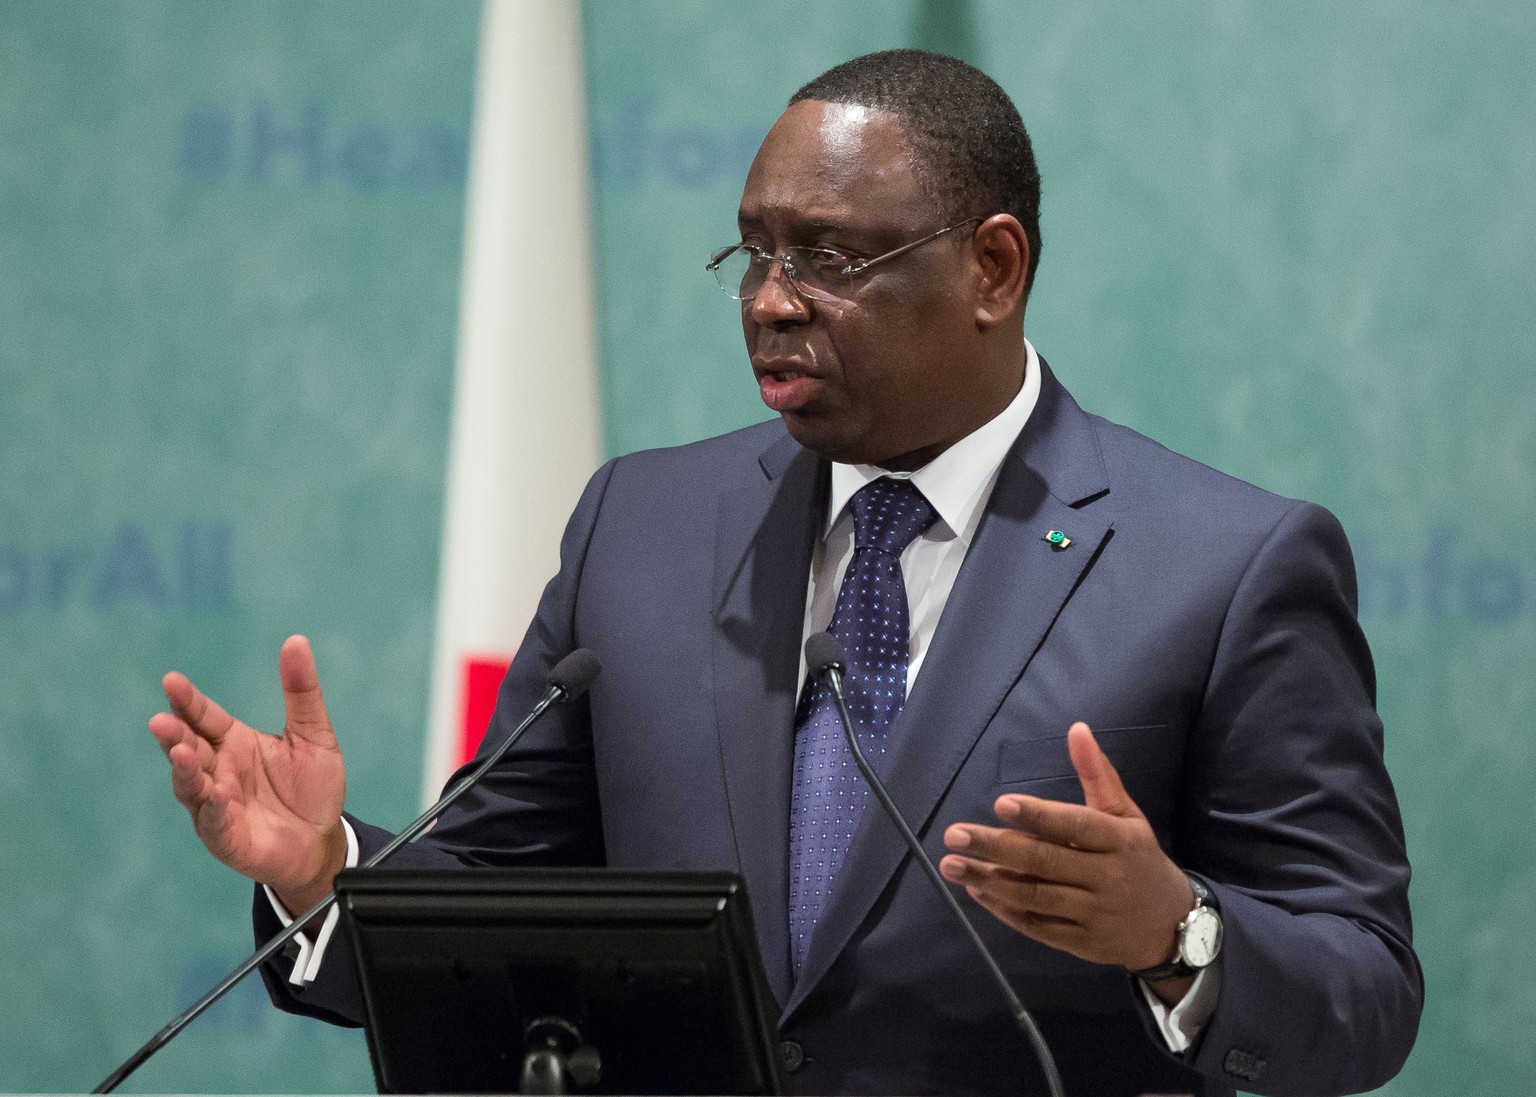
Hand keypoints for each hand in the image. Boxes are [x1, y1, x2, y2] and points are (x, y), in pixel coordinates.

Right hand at [148, 635, 347, 913]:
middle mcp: (218, 771)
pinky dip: (213, 808)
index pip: (204, 717)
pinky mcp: (226, 837)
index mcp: (234, 742)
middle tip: (161, 720)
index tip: (172, 681)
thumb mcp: (313, 733)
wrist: (322, 839)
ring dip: (185, 770)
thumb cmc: (311, 786)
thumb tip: (296, 640)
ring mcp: (216, 805)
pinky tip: (216, 793)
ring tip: (182, 753)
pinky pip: (215, 822)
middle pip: (189, 748)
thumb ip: (301, 691)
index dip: (188, 701)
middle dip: (174, 735)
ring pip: (192, 786)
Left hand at [940, 722, 1194, 987]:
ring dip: (990, 881)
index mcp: (1120, 841)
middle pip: (1046, 862)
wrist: (1170, 926)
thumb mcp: (1126, 815)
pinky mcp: (1081, 943)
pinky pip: (1038, 926)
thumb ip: (1098, 774)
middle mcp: (1108, 878)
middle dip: (997, 848)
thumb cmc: (1137, 858)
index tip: (1001, 803)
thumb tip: (1077, 728)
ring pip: (1036, 896)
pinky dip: (1004, 910)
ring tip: (951, 865)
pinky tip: (976, 892)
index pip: (1075, 826)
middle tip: (954, 834)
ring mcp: (1094, 914)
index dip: (1039, 816)